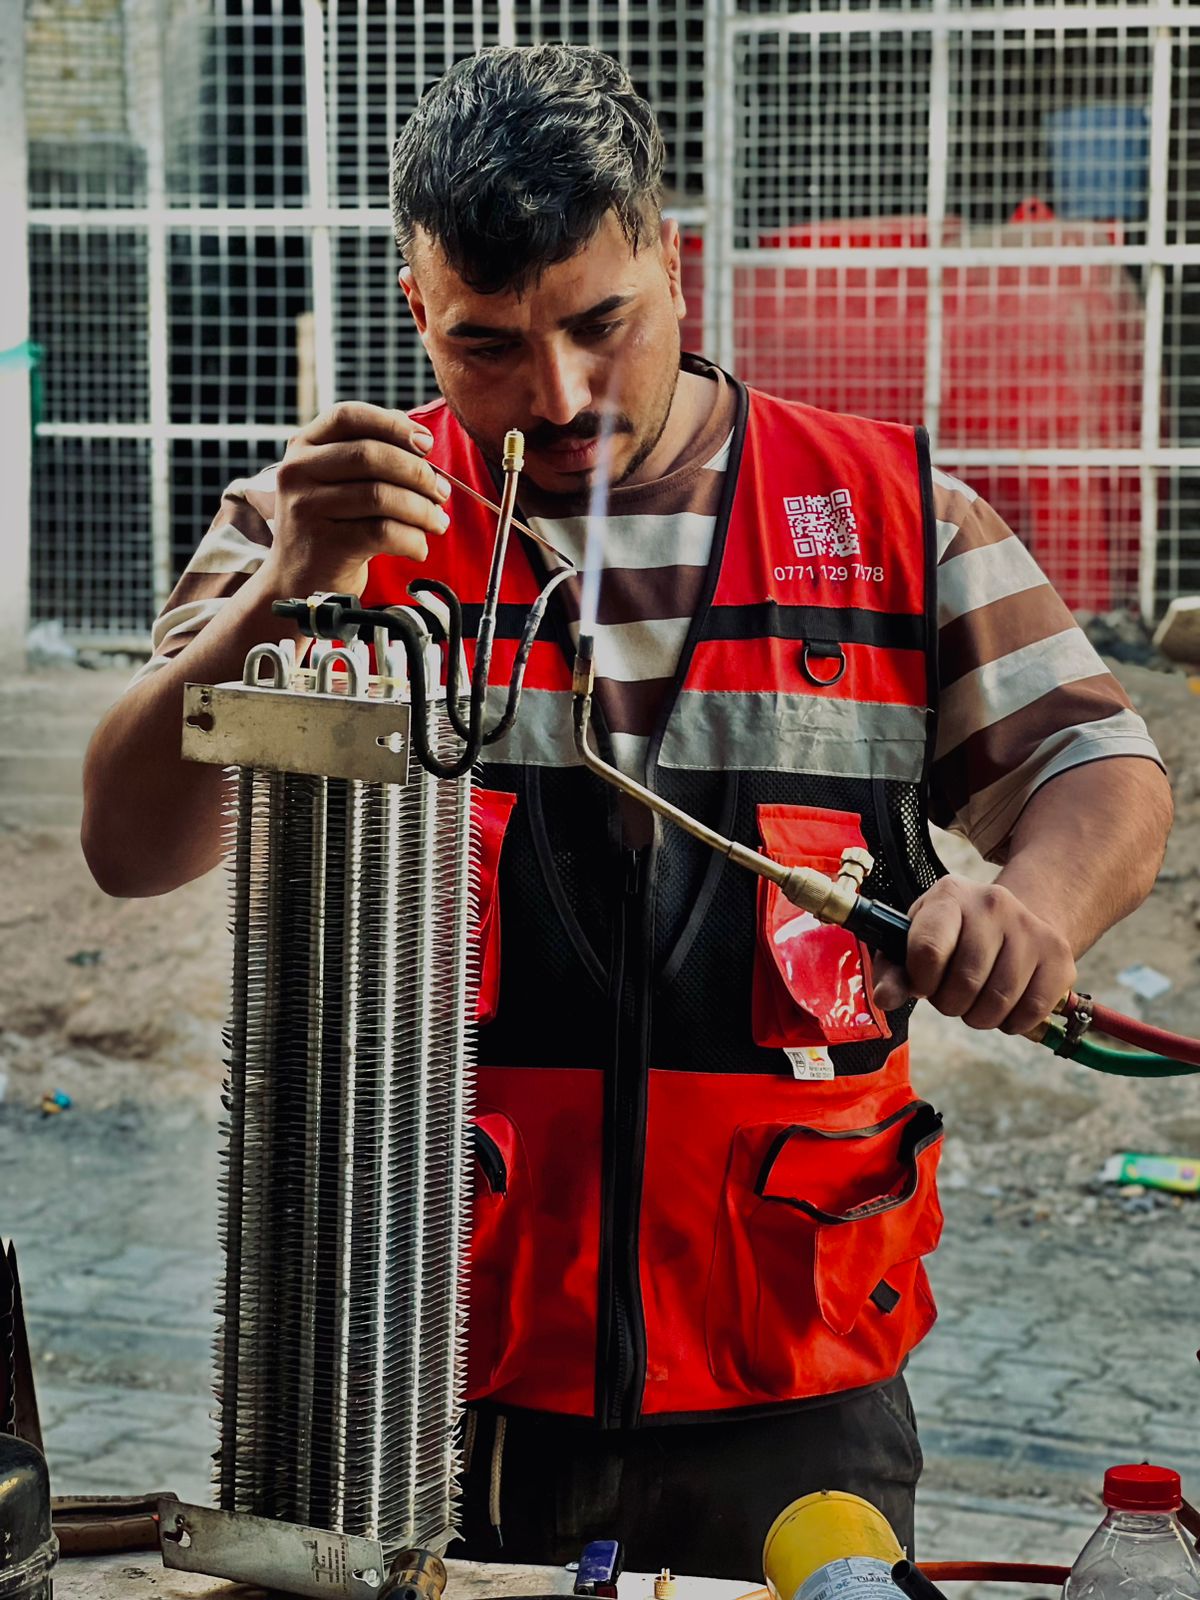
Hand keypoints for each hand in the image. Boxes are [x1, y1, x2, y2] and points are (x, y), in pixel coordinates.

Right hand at [265, 402, 452, 594]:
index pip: (348, 416)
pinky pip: (382, 532)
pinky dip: (412, 539)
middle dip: (417, 472)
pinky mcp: (324, 545)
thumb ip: (371, 458)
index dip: (392, 424)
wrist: (299, 582)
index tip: (426, 444)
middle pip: (370, 455)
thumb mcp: (338, 483)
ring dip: (422, 510)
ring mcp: (307, 508)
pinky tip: (419, 548)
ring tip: (438, 523)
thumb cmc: (332, 527)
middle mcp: (298, 472)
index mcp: (304, 447)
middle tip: (442, 492)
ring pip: (380, 495)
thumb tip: (422, 443)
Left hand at [871, 875, 1075, 1034]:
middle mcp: (993, 903)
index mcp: (950, 895)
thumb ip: (893, 971)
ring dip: (979, 1017)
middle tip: (952, 995)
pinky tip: (1005, 1005)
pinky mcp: (1059, 955)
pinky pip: (1031, 1011)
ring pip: (999, 1002)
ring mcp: (1030, 927)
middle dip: (950, 1003)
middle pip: (965, 982)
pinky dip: (1011, 1023)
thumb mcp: (914, 942)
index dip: (921, 981)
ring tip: (976, 1001)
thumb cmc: (951, 937)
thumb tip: (885, 998)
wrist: (1012, 920)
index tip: (923, 984)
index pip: (929, 949)